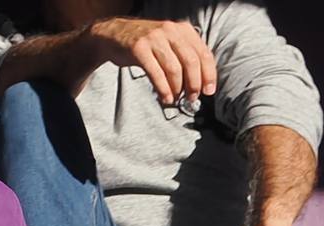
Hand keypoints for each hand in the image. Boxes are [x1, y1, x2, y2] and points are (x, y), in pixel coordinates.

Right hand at [82, 15, 217, 105]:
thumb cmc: (148, 44)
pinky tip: (165, 98)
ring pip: (174, 69)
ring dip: (178, 89)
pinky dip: (163, 89)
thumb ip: (188, 58)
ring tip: (176, 98)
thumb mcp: (171, 44)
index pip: (204, 54)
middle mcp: (170, 30)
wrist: (115, 34)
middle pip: (191, 62)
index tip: (208, 91)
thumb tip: (203, 85)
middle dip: (194, 85)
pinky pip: (156, 73)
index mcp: (182, 29)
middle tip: (192, 97)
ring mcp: (154, 37)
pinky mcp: (138, 47)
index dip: (209, 76)